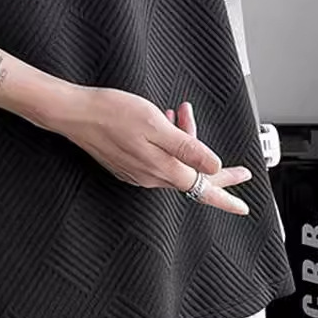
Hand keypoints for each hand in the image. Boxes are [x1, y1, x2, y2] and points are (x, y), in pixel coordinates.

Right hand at [51, 86, 251, 214]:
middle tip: (190, 116)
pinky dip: (164, 141)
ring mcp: (137, 172)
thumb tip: (213, 168)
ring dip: (180, 137)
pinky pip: (156, 158)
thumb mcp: (156, 124)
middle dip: (198, 147)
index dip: (226, 195)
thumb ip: (187, 148)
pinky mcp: (126, 165)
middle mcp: (151, 176)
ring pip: (172, 161)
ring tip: (173, 111)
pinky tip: (158, 121)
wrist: (74, 113)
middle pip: (189, 171)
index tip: (243, 206)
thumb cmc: (112, 113)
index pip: (203, 189)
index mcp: (163, 169)